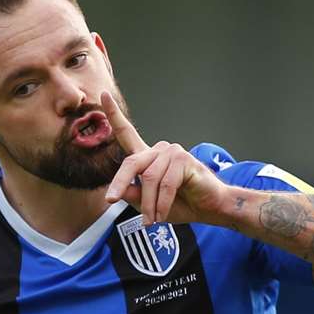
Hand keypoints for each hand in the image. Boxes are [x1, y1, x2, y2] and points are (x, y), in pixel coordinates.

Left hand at [101, 90, 230, 226]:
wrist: (210, 209)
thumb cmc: (182, 205)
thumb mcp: (149, 205)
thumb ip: (133, 196)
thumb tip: (118, 191)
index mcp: (148, 158)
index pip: (127, 133)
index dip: (114, 114)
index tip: (104, 94)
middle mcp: (159, 150)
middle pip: (132, 163)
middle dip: (119, 183)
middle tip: (111, 200)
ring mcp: (172, 152)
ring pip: (150, 178)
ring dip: (149, 203)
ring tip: (152, 219)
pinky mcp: (184, 160)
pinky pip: (165, 184)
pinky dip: (161, 203)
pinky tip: (162, 215)